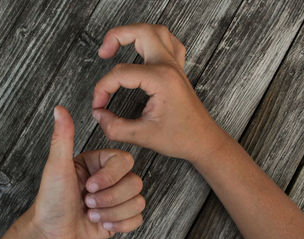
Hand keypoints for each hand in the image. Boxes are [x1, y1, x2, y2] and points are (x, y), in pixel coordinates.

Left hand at [31, 106, 144, 238]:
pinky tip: (103, 225)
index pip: (125, 160)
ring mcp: (118, 199)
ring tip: (92, 214)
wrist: (50, 234)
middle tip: (88, 202)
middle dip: (109, 198)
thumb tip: (59, 109)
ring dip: (112, 213)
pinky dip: (120, 224)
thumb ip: (62, 137)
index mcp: (100, 163)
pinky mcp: (121, 218)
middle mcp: (111, 179)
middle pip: (135, 182)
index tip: (89, 186)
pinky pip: (138, 218)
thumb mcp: (57, 167)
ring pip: (138, 201)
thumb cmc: (51, 199)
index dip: (111, 176)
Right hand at [92, 24, 226, 162]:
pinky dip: (153, 40)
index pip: (121, 73)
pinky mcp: (178, 70)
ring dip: (135, 33)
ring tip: (119, 44)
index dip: (103, 89)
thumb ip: (115, 127)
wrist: (204, 141)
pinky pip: (168, 42)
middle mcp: (169, 67)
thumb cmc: (183, 138)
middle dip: (116, 37)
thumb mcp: (143, 136)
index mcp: (161, 79)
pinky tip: (144, 49)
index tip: (99, 105)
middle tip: (103, 52)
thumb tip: (99, 115)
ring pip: (156, 31)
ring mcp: (175, 66)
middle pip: (140, 33)